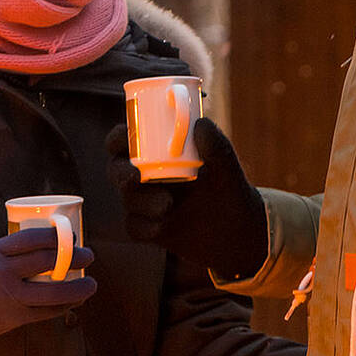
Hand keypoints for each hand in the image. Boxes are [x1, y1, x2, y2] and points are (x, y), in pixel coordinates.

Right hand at [0, 228, 97, 339]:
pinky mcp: (17, 317)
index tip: (74, 236)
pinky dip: (66, 306)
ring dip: (78, 288)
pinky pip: (48, 311)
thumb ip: (19, 248)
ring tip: (91, 284)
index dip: (58, 236)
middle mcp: (2, 272)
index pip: (33, 238)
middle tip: (89, 255)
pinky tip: (77, 300)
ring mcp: (10, 296)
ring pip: (53, 292)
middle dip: (74, 257)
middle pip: (47, 262)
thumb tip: (62, 240)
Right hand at [106, 118, 268, 280]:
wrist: (239, 232)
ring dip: (141, 201)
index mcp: (158, 153)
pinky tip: (161, 226)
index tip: (125, 138)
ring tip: (167, 205)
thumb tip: (201, 124)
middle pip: (116, 169)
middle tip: (135, 177)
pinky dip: (145, 227)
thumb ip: (217, 146)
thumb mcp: (227, 168)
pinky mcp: (149, 228)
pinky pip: (134, 227)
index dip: (118, 137)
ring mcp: (146, 203)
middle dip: (121, 172)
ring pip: (127, 199)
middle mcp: (147, 176)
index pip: (126, 140)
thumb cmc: (230, 191)